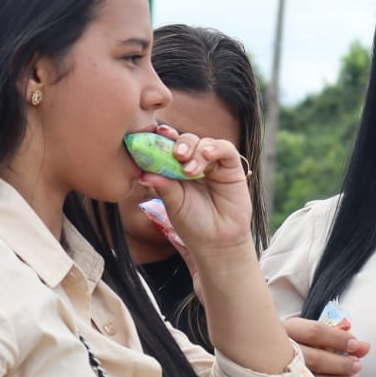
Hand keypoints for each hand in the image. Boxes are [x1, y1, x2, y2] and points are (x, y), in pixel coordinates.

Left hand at [139, 128, 255, 252]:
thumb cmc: (192, 224)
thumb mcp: (174, 204)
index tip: (155, 134)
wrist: (216, 242)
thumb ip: (163, 186)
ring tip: (190, 170)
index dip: (162, 138)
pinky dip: (216, 148)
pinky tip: (208, 155)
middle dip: (179, 143)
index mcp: (175, 169)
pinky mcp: (232, 168)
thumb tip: (144, 172)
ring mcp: (213, 165)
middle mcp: (194, 163)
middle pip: (186, 141)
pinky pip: (226, 149)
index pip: (168, 147)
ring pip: (204, 143)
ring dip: (195, 151)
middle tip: (177, 154)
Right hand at [282, 317, 367, 376]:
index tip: (356, 345)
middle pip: (317, 359)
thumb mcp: (308, 333)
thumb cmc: (293, 345)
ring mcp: (282, 376)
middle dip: (342, 364)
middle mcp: (282, 353)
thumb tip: (364, 347)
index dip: (339, 339)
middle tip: (357, 365)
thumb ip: (336, 336)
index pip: (316, 333)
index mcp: (288, 331)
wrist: (266, 361)